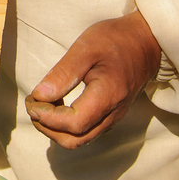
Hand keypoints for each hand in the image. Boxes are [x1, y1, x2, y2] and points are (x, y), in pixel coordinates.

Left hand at [24, 11, 160, 148]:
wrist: (146, 41)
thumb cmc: (116, 40)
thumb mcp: (86, 47)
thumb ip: (63, 73)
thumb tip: (40, 96)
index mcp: (108, 96)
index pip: (73, 124)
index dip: (47, 118)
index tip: (32, 101)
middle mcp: (113, 114)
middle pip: (74, 140)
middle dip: (47, 127)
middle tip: (33, 104)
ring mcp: (114, 117)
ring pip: (80, 140)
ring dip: (55, 129)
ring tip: (42, 104)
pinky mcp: (112, 115)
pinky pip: (87, 131)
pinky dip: (66, 126)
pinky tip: (58, 104)